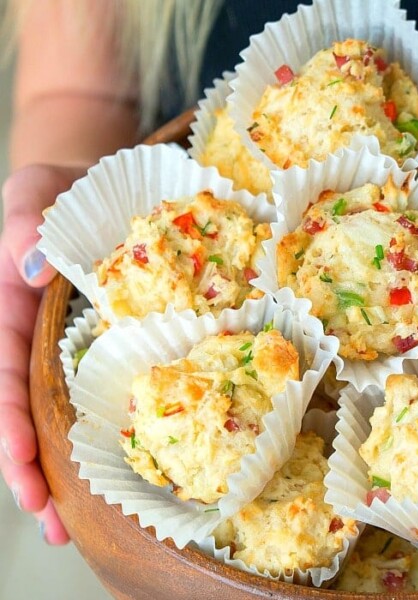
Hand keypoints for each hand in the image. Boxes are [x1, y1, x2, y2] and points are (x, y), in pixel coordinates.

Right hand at [0, 164, 86, 544]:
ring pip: (56, 410)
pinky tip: (112, 463)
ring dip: (63, 464)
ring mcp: (66, 344)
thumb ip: (26, 226)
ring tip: (76, 521)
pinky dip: (99, 425)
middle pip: (23, 410)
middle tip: (53, 524)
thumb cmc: (58, 190)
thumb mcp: (35, 194)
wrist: (95, 188)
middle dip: (31, 468)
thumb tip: (34, 272)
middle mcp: (34, 337)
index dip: (9, 427)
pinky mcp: (100, 340)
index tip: (23, 473)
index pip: (2, 378)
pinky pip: (95, 386)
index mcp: (10, 311)